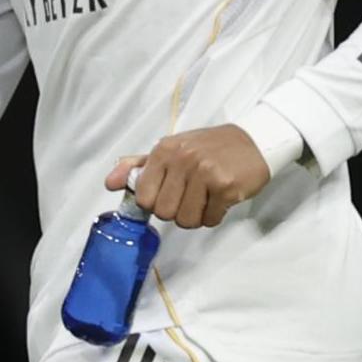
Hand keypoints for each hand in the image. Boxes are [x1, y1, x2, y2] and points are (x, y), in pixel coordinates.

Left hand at [105, 125, 270, 229]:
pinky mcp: (226, 187)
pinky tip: (219, 200)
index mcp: (164, 150)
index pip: (143, 195)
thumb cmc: (207, 148)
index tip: (166, 196)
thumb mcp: (170, 149)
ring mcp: (204, 173)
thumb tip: (109, 183)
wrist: (252, 142)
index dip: (154, 203)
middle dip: (175, 212)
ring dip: (195, 217)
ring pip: (186, 219)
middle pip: (163, 212)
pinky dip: (214, 216)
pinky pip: (210, 219)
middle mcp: (182, 159)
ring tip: (204, 200)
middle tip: (189, 198)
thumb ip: (138, 166)